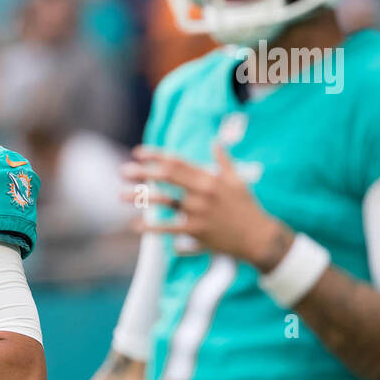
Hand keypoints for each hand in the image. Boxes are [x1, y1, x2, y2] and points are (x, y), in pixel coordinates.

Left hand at [121, 143, 291, 270]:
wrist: (258, 237)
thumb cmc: (246, 207)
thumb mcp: (237, 180)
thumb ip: (224, 161)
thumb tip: (216, 142)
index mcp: (210, 177)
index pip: (177, 161)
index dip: (155, 155)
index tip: (137, 153)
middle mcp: (202, 191)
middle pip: (166, 177)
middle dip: (142, 172)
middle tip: (122, 171)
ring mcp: (199, 211)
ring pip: (163, 201)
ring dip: (140, 197)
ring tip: (120, 195)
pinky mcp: (197, 231)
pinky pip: (168, 228)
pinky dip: (150, 226)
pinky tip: (135, 224)